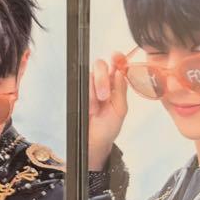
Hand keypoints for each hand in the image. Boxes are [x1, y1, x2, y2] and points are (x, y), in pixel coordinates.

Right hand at [88, 54, 128, 170]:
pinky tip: (90, 109)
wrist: (94, 142)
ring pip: (89, 76)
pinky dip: (86, 97)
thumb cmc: (108, 127)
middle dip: (101, 78)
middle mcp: (103, 82)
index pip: (116, 64)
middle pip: (100, 65)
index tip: (116, 57)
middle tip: (104, 95)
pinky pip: (80, 86)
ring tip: (96, 108)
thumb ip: (121, 90)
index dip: (117, 58)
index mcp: (116, 84)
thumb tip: (120, 72)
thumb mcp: (120, 109)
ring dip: (93, 92)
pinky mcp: (79, 93)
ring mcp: (90, 87)